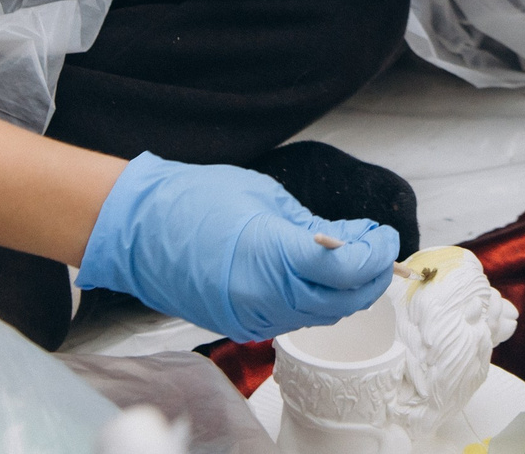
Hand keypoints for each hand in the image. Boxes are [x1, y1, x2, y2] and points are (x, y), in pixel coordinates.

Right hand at [77, 153, 397, 340]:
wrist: (138, 230)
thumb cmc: (194, 201)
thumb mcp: (265, 199)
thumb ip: (314, 226)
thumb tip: (356, 238)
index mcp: (271, 257)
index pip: (346, 269)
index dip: (376, 253)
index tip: (385, 234)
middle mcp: (265, 298)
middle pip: (343, 301)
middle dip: (372, 276)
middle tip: (381, 245)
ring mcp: (252, 317)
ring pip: (322, 315)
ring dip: (348, 291)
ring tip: (356, 255)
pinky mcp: (242, 324)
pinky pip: (295, 318)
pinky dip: (319, 299)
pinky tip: (322, 274)